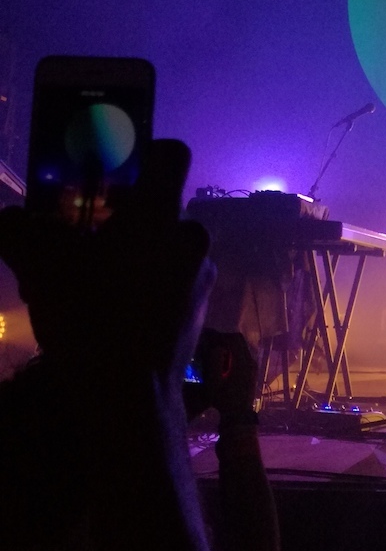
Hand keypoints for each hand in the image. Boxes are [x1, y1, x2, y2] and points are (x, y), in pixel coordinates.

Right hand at [0, 139, 213, 398]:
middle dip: (125, 214)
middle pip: (162, 206)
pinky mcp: (199, 311)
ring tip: (92, 278)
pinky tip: (111, 310)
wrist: (128, 398)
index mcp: (160, 212)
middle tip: (85, 232)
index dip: (143, 152)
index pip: (170, 154)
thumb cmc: (88, 317)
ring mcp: (201, 276)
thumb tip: (8, 218)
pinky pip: (173, 281)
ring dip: (134, 253)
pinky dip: (147, 285)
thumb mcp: (40, 266)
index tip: (113, 170)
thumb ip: (21, 230)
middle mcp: (190, 237)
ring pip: (166, 247)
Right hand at [192, 329, 258, 419]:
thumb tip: (216, 346)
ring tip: (216, 352)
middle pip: (239, 341)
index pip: (234, 339)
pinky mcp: (252, 371)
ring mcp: (253, 366)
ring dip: (229, 346)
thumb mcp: (213, 380)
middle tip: (212, 343)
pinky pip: (243, 355)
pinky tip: (224, 361)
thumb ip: (215, 361)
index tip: (209, 338)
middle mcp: (250, 360)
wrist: (238, 414)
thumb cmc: (223, 398)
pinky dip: (234, 353)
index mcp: (242, 361)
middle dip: (225, 339)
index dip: (221, 336)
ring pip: (242, 347)